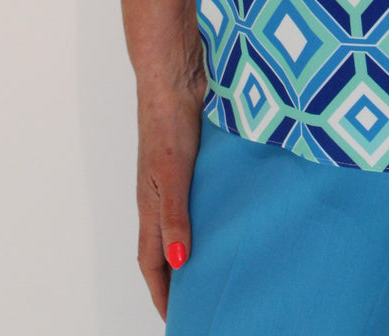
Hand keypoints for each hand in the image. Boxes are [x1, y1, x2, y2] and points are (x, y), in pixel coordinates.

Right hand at [135, 75, 205, 319]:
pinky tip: (237, 218)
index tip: (177, 318)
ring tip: (223, 268)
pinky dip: (216, 216)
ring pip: (188, 224)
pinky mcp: (198, 161)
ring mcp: (180, 179)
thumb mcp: (171, 174)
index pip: (153, 262)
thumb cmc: (165, 122)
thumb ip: (175, 217)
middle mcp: (163, 196)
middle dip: (180, 279)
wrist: (177, 76)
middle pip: (168, 248)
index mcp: (151, 205)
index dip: (162, 292)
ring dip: (199, 247)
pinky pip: (205, 199)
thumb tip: (179, 262)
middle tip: (204, 301)